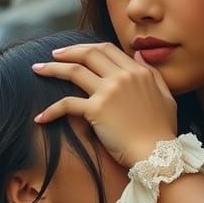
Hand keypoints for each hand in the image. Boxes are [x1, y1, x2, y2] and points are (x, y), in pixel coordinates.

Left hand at [32, 42, 176, 167]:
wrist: (158, 155)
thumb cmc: (162, 131)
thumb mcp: (166, 96)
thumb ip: (152, 73)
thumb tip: (139, 55)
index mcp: (138, 72)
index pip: (108, 49)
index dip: (88, 48)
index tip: (75, 51)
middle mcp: (122, 77)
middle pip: (89, 54)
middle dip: (68, 52)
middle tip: (53, 55)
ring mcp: (108, 91)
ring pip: (73, 71)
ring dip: (52, 68)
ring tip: (37, 69)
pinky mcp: (96, 110)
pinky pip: (67, 104)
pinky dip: (51, 110)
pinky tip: (41, 117)